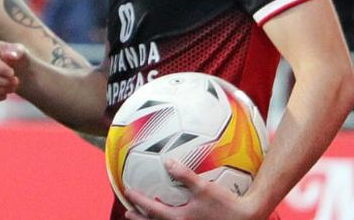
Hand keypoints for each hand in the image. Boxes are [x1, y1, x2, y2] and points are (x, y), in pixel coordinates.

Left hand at [124, 160, 265, 219]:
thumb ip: (184, 174)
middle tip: (127, 212)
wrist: (247, 218)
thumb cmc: (227, 205)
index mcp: (180, 218)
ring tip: (144, 217)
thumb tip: (167, 162)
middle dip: (140, 218)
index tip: (127, 192)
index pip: (152, 208)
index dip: (138, 200)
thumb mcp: (204, 187)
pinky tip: (173, 216)